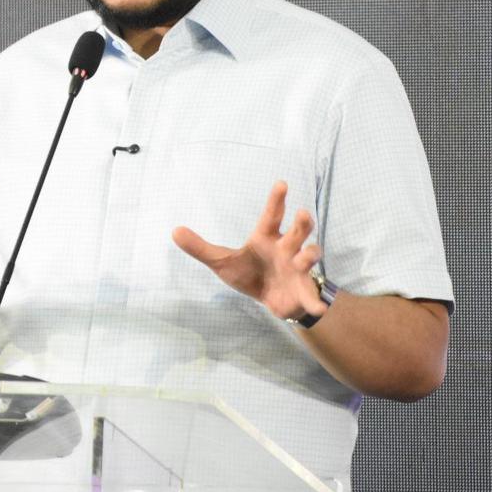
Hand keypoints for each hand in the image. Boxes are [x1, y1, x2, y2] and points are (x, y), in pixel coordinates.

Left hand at [172, 180, 327, 322]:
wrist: (272, 299)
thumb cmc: (250, 272)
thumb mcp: (222, 262)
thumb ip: (200, 248)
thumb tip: (174, 231)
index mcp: (266, 238)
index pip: (271, 215)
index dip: (276, 200)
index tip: (281, 183)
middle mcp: (286, 249)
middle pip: (297, 232)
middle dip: (302, 223)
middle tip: (302, 213)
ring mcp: (297, 269)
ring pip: (309, 256)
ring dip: (309, 255)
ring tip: (304, 257)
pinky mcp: (302, 291)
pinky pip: (311, 297)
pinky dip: (315, 302)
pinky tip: (317, 308)